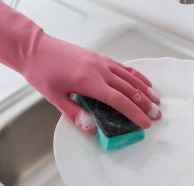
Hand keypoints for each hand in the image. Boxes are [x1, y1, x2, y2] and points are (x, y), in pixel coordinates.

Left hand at [0, 0, 161, 134]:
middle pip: (129, 89)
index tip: (145, 123)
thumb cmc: (42, 73)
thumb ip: (74, 113)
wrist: (35, 49)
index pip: (118, 100)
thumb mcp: (54, 97)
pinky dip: (136, 76)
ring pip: (130, 77)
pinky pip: (123, 67)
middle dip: (145, 104)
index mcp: (89, 82)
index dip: (134, 113)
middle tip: (157, 116)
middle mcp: (99, 70)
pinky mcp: (100, 57)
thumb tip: (92, 129)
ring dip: (145, 90)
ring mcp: (102, 62)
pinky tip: (144, 82)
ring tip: (157, 101)